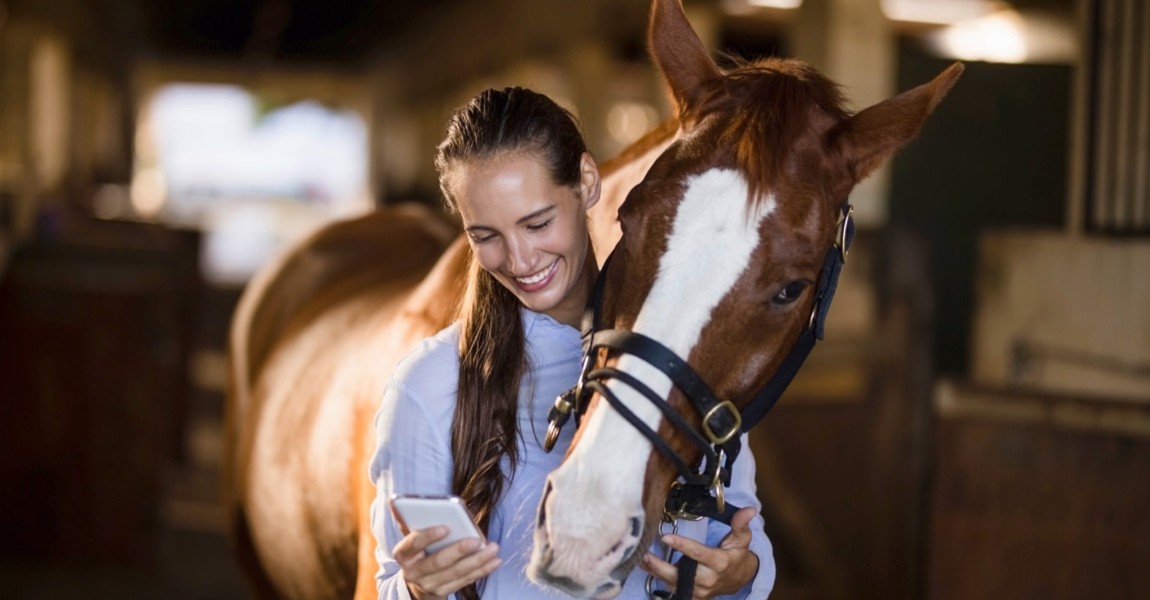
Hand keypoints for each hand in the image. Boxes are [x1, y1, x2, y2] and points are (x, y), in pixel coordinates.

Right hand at [392, 526, 501, 599]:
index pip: (413, 544)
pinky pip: (465, 581)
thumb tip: (406, 502)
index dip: (428, 536)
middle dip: (459, 550)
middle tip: (477, 540)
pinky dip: (481, 571)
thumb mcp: (414, 536)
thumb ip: (414, 520)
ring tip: (493, 548)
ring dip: (477, 561)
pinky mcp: (442, 592)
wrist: (418, 581)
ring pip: (455, 573)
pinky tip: (494, 561)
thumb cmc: (420, 549)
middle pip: (438, 562)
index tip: (446, 527)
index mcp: (403, 554)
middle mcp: (413, 572)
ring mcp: (428, 585)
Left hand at [640, 507, 759, 598]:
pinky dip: (659, 579)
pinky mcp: (694, 596)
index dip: (682, 546)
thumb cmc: (737, 555)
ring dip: (655, 571)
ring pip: (673, 583)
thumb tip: (750, 509)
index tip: (666, 538)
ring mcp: (700, 590)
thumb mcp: (742, 539)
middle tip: (645, 554)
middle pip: (680, 573)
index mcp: (719, 562)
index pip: (698, 554)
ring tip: (640, 559)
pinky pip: (673, 589)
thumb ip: (740, 524)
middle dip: (661, 566)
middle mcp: (708, 579)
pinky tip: (647, 568)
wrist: (739, 580)